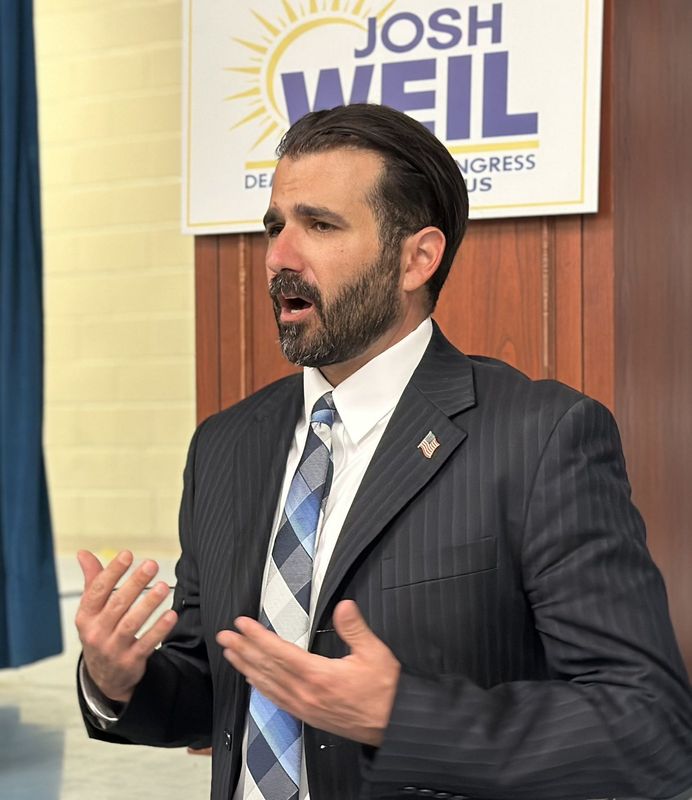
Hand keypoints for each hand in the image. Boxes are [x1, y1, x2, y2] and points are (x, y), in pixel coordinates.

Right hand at [75, 550, 177, 702]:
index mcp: (86, 616)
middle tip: (151, 564)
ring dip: (148, 604)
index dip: (112, 572)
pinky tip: (171, 614)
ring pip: (131, 624)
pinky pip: (146, 643)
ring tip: (163, 586)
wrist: (104, 675)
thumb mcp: (91, 610)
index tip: (127, 555)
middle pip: (117, 605)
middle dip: (135, 583)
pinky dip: (159, 629)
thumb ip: (93, 580)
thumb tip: (83, 553)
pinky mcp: (130, 661)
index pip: (97, 591)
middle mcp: (96, 632)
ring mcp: (112, 648)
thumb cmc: (100, 631)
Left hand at [216, 600, 399, 745]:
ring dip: (246, 667)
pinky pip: (276, 700)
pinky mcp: (308, 716)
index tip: (242, 624)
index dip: (257, 636)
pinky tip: (254, 680)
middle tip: (224, 636)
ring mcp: (305, 707)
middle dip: (243, 649)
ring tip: (231, 654)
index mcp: (318, 676)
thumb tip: (343, 605)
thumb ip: (355, 628)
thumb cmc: (385, 690)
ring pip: (267, 685)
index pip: (279, 652)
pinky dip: (261, 687)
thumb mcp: (374, 652)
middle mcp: (306, 694)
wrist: (394, 725)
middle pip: (266, 668)